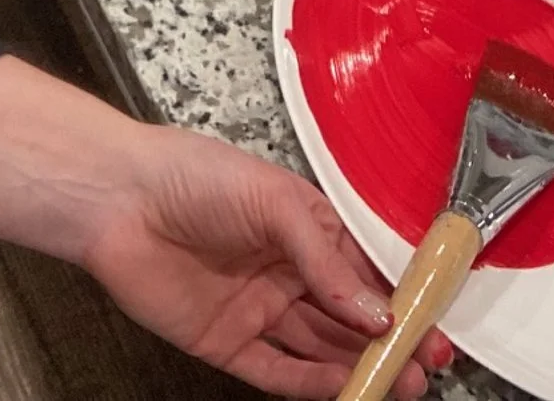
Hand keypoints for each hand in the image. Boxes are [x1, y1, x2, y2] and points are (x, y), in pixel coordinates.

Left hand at [0, 57, 449, 398]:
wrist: (116, 198)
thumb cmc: (189, 174)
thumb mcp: (271, 200)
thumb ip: (324, 258)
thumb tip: (375, 309)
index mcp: (303, 224)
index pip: (365, 266)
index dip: (402, 294)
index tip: (436, 320)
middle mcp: (285, 269)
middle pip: (349, 313)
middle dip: (390, 339)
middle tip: (427, 363)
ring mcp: (258, 307)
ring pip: (321, 346)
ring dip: (361, 365)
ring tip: (401, 383)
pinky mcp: (227, 342)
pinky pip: (278, 372)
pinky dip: (313, 385)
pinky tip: (345, 390)